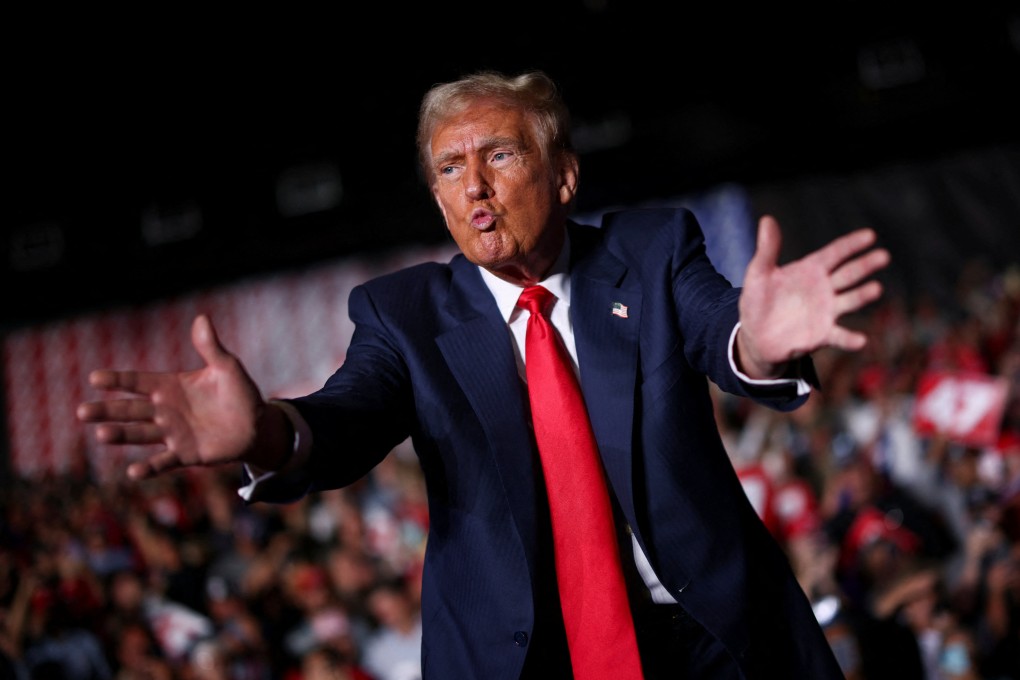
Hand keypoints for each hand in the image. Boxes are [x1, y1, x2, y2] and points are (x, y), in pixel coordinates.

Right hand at [77, 314, 277, 479]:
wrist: (257, 426)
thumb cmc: (240, 393)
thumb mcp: (227, 367)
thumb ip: (210, 347)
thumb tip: (202, 318)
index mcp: (170, 386)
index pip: (137, 382)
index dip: (117, 380)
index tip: (95, 378)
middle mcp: (165, 410)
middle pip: (130, 409)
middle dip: (106, 410)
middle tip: (82, 412)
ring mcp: (172, 433)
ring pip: (140, 434)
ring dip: (121, 435)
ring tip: (102, 435)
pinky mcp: (185, 454)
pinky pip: (162, 462)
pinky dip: (148, 468)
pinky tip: (132, 473)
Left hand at [736, 215, 889, 377]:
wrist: (755, 336)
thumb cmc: (758, 300)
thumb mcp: (758, 273)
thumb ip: (767, 249)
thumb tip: (767, 219)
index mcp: (811, 269)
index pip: (835, 253)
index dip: (851, 244)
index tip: (870, 235)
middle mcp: (825, 288)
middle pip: (848, 274)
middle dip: (865, 265)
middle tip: (883, 256)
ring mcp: (827, 311)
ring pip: (850, 301)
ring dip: (862, 295)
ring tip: (876, 288)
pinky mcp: (824, 334)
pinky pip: (840, 336)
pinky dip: (851, 339)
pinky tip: (861, 340)